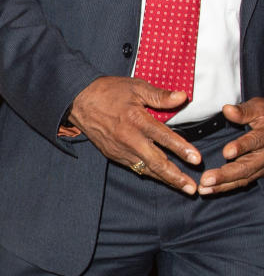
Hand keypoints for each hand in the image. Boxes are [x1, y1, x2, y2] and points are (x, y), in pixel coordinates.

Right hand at [68, 76, 201, 193]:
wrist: (79, 101)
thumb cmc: (109, 92)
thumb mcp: (136, 87)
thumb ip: (160, 95)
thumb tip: (182, 97)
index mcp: (137, 120)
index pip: (164, 138)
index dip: (181, 149)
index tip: (196, 160)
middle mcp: (129, 139)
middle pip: (156, 162)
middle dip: (175, 176)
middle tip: (192, 188)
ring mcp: (120, 150)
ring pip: (146, 169)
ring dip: (165, 179)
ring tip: (182, 187)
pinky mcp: (113, 155)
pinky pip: (135, 167)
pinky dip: (150, 174)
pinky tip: (162, 178)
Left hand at [197, 98, 263, 194]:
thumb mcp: (258, 108)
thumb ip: (243, 111)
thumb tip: (228, 110)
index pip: (255, 141)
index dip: (242, 147)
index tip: (227, 152)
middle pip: (247, 166)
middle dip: (226, 174)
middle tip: (206, 179)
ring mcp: (262, 166)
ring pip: (243, 178)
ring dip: (222, 185)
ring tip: (203, 189)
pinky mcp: (256, 172)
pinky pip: (241, 182)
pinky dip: (225, 187)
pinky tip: (208, 190)